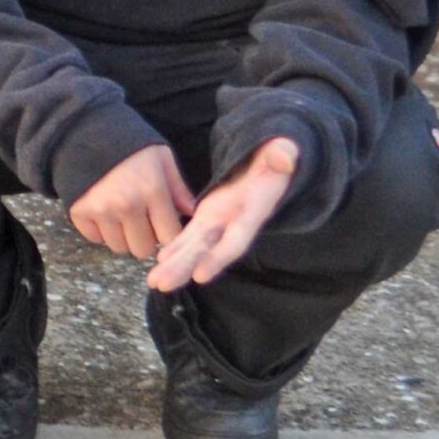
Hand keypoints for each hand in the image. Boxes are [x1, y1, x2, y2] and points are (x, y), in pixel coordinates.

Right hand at [68, 143, 195, 259]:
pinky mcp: (79, 212)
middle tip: (143, 223)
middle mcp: (127, 205)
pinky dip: (100, 232)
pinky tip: (104, 214)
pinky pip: (95, 239)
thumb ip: (179, 188)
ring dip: (123, 237)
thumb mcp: (161, 159)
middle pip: (143, 249)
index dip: (170, 235)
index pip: (170, 237)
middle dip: (146, 240)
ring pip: (119, 247)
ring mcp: (101, 210)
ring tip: (123, 217)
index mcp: (153, 191)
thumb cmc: (130, 147)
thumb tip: (193, 214)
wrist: (88, 132)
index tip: (165, 228)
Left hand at [148, 138, 299, 292]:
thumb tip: (285, 157)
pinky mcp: (209, 216)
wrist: (270, 167)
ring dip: (174, 265)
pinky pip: (190, 235)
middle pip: (208, 250)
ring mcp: (220, 221)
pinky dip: (176, 248)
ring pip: (195, 247)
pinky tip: (159, 260)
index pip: (236, 240)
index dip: (218, 258)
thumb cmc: (276, 160)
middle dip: (185, 268)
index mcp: (253, 211)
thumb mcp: (281, 153)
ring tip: (154, 281)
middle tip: (161, 285)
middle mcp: (234, 222)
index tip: (199, 276)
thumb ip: (281, 156)